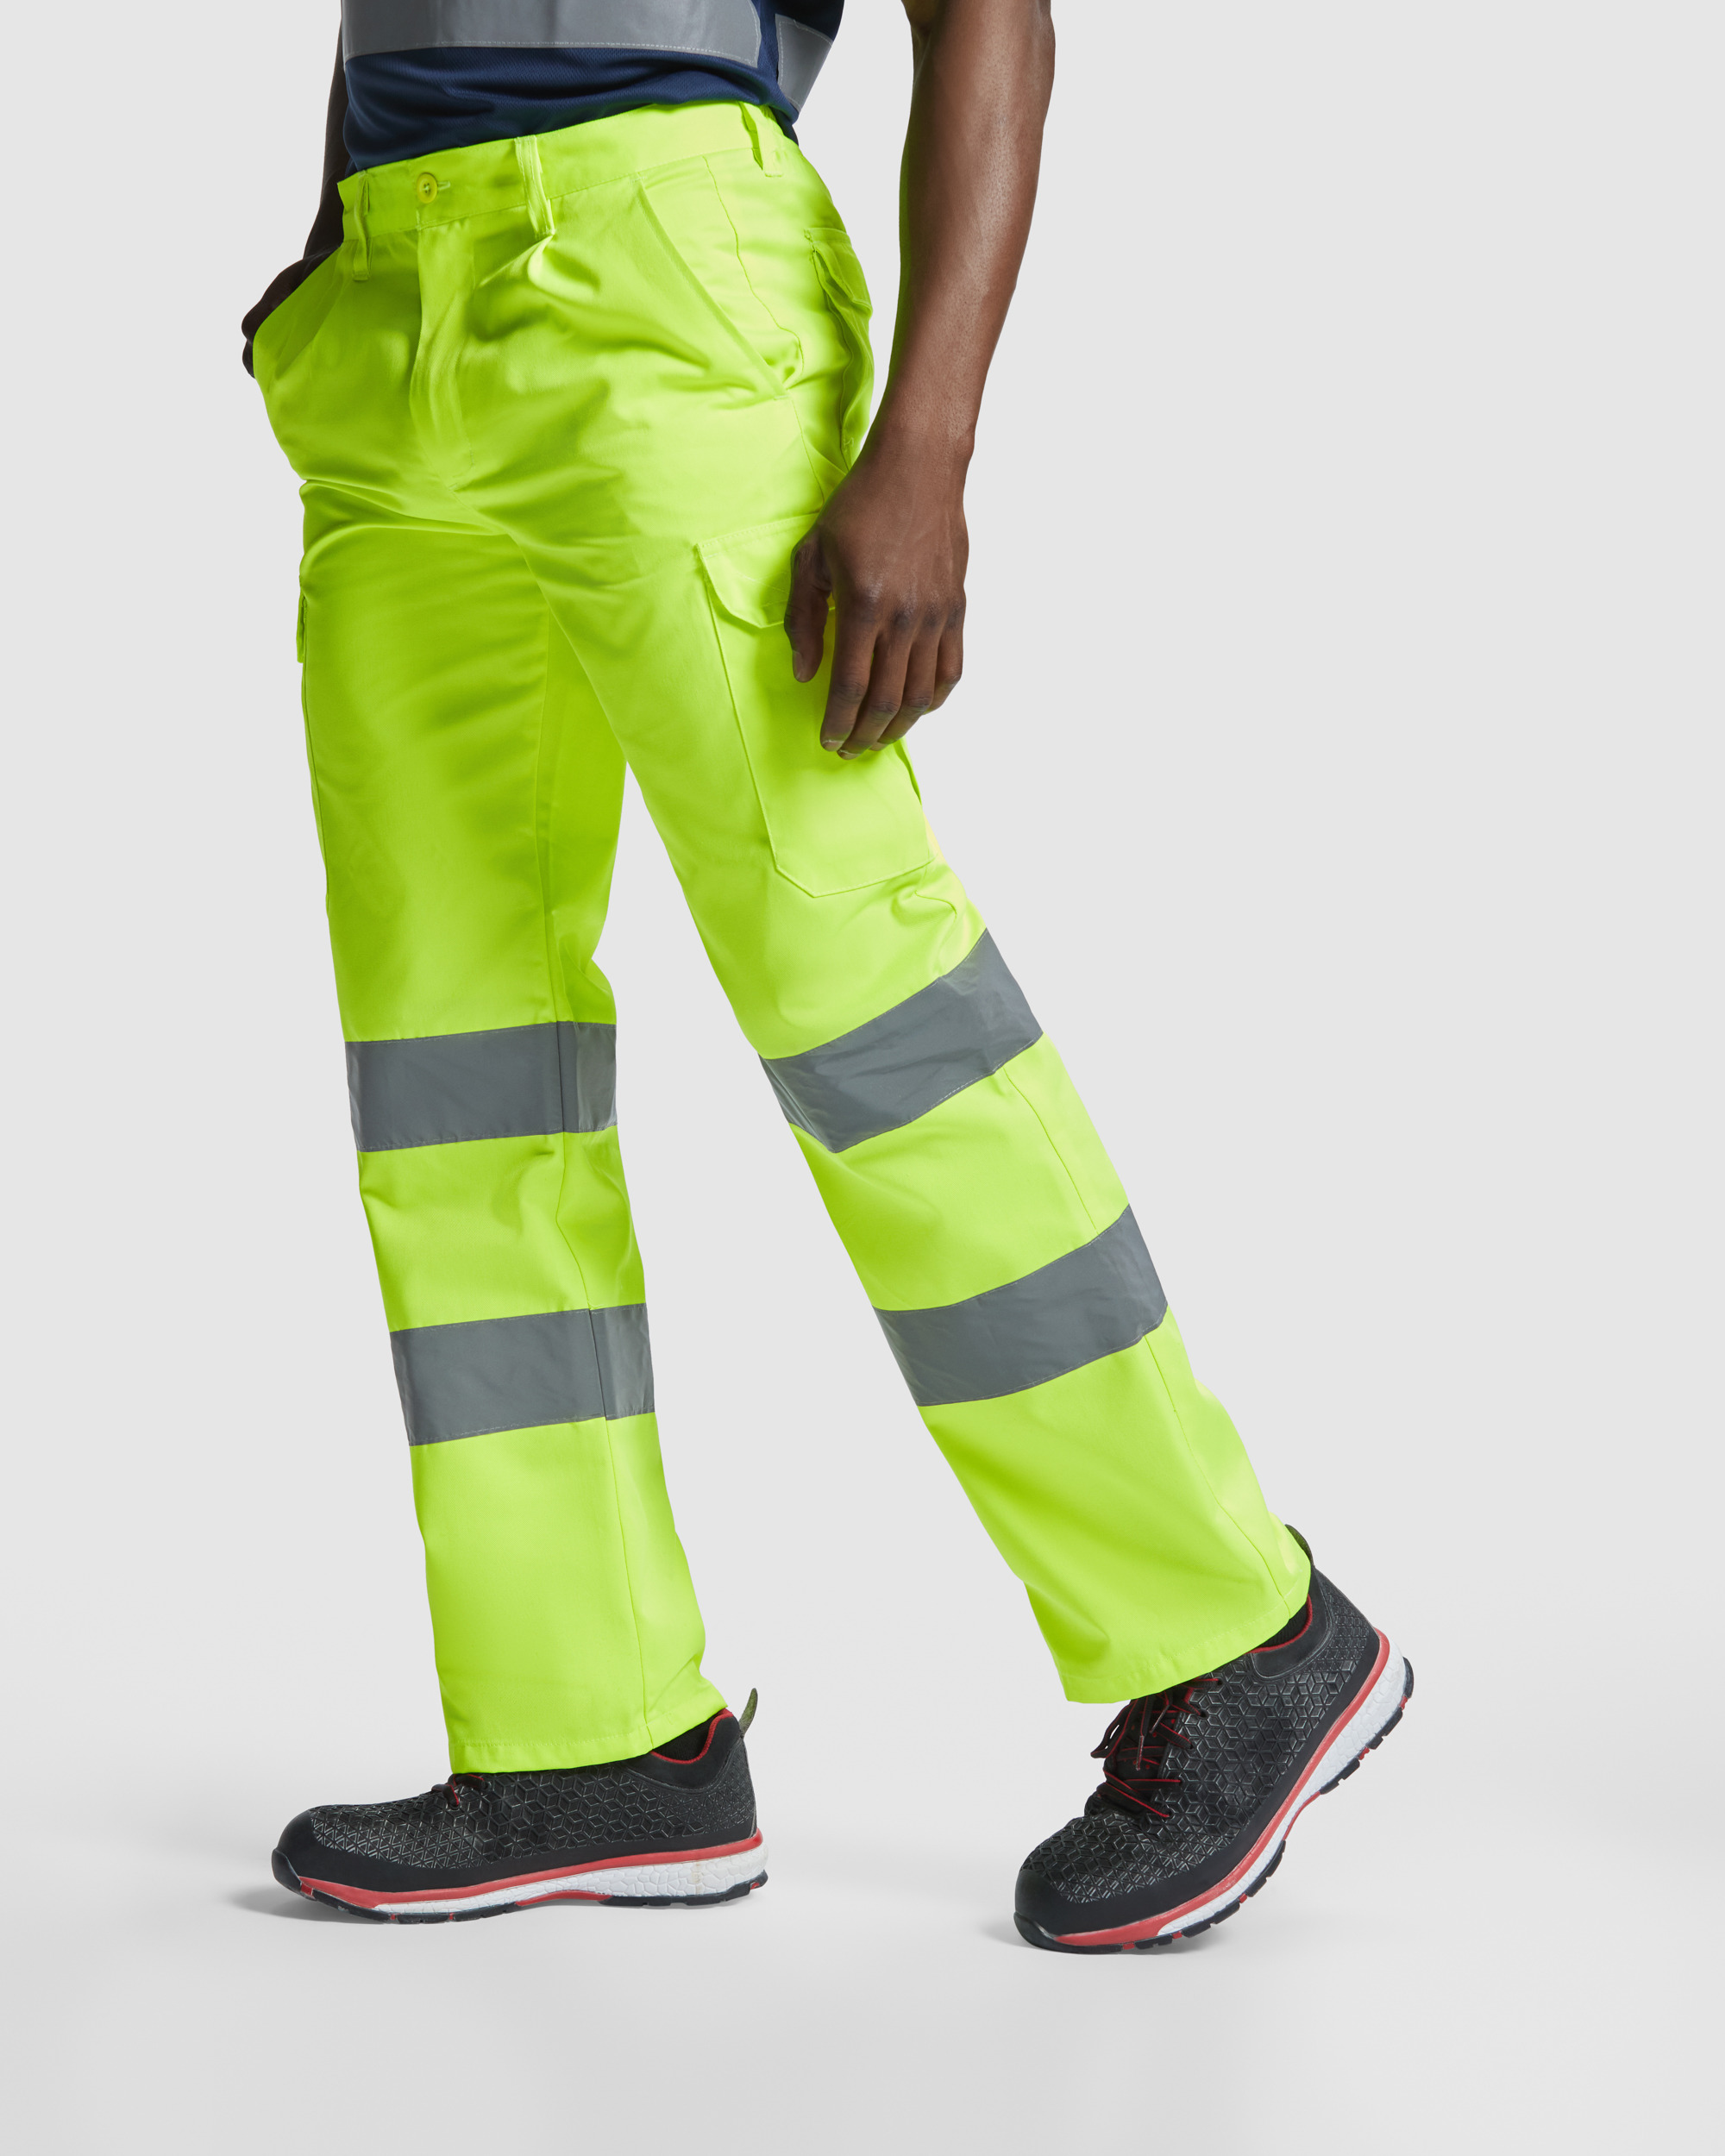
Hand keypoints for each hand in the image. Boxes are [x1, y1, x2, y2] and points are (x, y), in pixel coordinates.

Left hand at [784, 436, 967, 755]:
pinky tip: (916, 710)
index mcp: (862, 605)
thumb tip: (806, 672)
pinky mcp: (956, 610)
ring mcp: (935, 617)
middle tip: (848, 749)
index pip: (850, 686)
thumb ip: (803, 618)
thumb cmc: (859, 506)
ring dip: (898, 727)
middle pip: (886, 701)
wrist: (918, 469)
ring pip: (921, 695)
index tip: (827, 741)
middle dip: (864, 735)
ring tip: (878, 738)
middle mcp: (904, 618)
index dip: (838, 722)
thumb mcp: (811, 555)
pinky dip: (933, 700)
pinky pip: (950, 672)